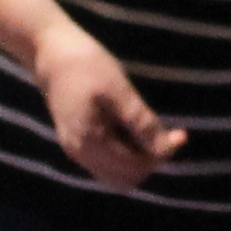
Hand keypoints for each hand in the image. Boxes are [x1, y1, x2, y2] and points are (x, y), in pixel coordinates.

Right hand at [34, 27, 185, 188]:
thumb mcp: (118, 90)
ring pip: (116, 174)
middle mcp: (80, 155)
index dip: (160, 155)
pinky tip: (132, 129)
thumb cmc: (85, 65)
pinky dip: (126, 153)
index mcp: (89, 143)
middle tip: (165, 134)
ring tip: (149, 130)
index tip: (180, 134)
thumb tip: (167, 148)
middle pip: (125, 179)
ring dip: (138, 159)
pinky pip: (107, 162)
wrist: (50, 52)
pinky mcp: (77, 142)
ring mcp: (76, 150)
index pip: (134, 169)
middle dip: (149, 161)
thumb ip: (141, 122)